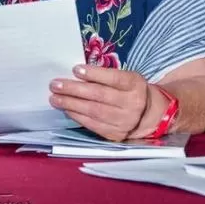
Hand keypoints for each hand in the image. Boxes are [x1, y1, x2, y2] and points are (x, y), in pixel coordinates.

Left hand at [48, 64, 166, 141]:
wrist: (149, 115)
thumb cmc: (131, 91)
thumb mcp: (126, 78)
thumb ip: (106, 75)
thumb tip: (77, 73)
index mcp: (134, 85)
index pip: (113, 78)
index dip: (94, 74)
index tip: (75, 69)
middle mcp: (131, 104)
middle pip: (99, 95)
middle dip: (74, 90)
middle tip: (55, 85)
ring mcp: (124, 121)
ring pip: (94, 111)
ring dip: (71, 104)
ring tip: (55, 98)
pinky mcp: (116, 134)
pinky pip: (93, 125)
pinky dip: (77, 116)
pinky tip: (67, 109)